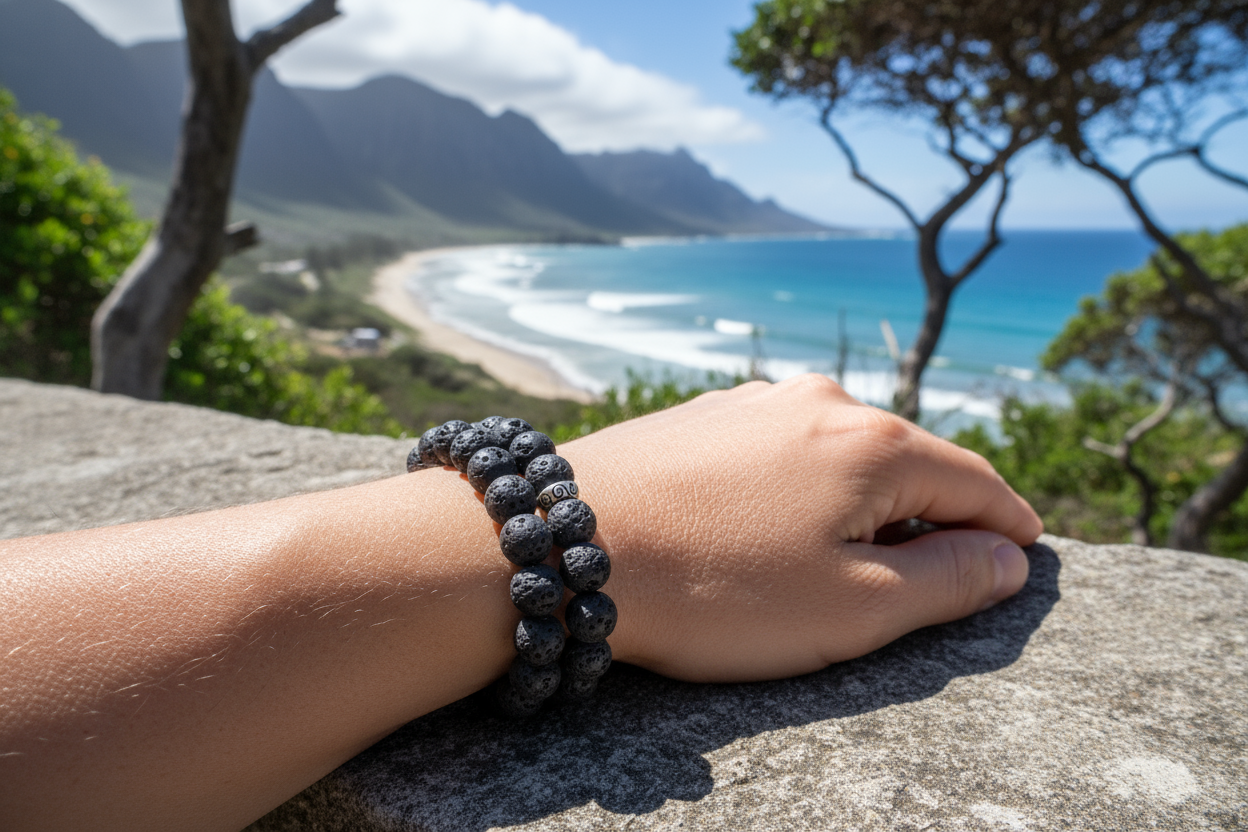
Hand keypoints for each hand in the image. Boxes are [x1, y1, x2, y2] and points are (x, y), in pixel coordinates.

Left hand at [561, 374, 1041, 681]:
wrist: (565, 545)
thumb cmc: (715, 588)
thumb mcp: (850, 607)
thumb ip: (946, 581)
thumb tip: (1009, 558)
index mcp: (874, 443)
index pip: (977, 482)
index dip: (1010, 526)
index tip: (1027, 553)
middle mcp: (820, 402)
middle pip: (910, 460)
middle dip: (934, 513)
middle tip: (940, 571)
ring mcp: (754, 403)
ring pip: (841, 451)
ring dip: (863, 500)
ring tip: (852, 555)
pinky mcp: (701, 416)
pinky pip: (781, 450)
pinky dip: (803, 486)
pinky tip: (775, 525)